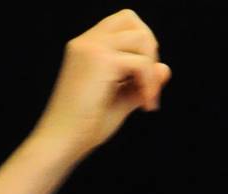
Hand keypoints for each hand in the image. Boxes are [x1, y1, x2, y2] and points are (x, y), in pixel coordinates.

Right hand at [31, 10, 170, 154]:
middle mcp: (85, 42)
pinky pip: (141, 62)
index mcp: (85, 47)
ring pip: (140, 38)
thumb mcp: (119, 100)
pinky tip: (145, 106)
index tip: (142, 78)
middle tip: (148, 83)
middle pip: (131, 19)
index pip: (122, 23)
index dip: (141, 45)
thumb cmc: (85, 126)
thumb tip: (165, 67)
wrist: (62, 141)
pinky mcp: (101, 60)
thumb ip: (140, 83)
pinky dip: (150, 84)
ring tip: (147, 99)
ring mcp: (91, 48)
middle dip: (150, 49)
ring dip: (151, 69)